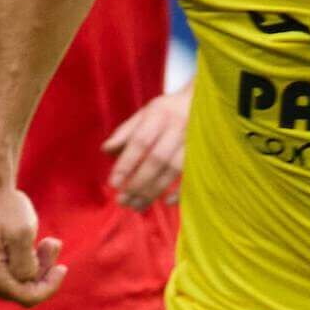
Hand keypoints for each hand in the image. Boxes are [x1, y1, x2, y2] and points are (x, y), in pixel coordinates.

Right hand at [0, 176, 66, 304]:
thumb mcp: (23, 234)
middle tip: (53, 242)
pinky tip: (33, 243)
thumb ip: (28, 265)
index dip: (50, 285)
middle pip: (21, 290)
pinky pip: (8, 274)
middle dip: (42, 270)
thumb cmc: (5, 206)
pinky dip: (23, 261)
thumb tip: (27, 281)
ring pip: (16, 282)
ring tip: (48, 241)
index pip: (27, 297)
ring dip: (35, 264)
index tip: (63, 267)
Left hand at [104, 87, 190, 207]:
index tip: (114, 183)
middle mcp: (177, 128)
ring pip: (173, 170)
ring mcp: (193, 141)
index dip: (126, 163)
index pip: (140, 142)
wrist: (202, 103)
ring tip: (136, 206)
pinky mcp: (203, 154)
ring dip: (154, 190)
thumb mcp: (144, 114)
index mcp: (158, 116)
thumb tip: (106, 150)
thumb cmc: (166, 111)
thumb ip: (125, 132)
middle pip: (157, 159)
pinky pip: (193, 175)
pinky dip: (181, 190)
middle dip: (138, 182)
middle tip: (123, 199)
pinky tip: (166, 202)